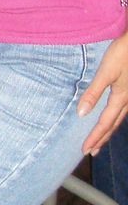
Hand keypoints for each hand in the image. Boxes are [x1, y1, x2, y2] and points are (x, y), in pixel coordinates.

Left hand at [78, 33, 127, 154]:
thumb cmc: (124, 53)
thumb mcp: (106, 72)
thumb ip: (94, 92)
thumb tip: (81, 114)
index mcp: (121, 98)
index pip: (105, 123)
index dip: (94, 137)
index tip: (85, 150)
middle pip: (113, 124)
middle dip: (102, 138)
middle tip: (92, 151)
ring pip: (120, 118)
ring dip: (109, 130)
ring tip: (101, 139)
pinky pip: (124, 109)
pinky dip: (116, 118)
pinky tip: (114, 116)